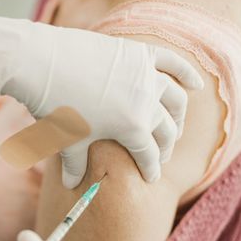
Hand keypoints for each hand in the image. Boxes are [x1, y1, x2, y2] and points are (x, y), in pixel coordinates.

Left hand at [0, 8, 203, 187]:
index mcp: (132, 128)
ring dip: (178, 116)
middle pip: (167, 130)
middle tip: (158, 155)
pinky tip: (195, 84)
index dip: (151, 169)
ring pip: (175, 99)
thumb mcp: (67, 140)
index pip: (149, 155)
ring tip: (174, 126)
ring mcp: (146, 75)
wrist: (44, 64)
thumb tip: (70, 186)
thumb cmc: (55, 107)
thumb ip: (73, 165)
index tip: (151, 178)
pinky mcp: (140, 54)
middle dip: (165, 147)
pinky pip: (173, 62)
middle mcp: (146, 102)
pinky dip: (187, 72)